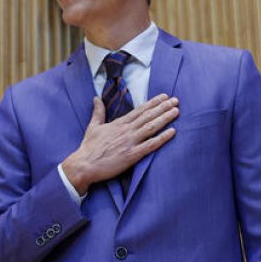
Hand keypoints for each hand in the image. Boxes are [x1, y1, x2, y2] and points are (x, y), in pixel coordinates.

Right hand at [61, 94, 178, 193]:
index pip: (139, 110)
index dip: (153, 103)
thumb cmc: (89, 147)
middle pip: (148, 116)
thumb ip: (98, 111)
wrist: (84, 165)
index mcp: (118, 123)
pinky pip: (150, 145)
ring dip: (165, 118)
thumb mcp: (93, 126)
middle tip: (176, 100)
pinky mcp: (132, 155)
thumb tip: (96, 98)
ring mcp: (130, 142)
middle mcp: (126, 130)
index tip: (164, 96)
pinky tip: (173, 132)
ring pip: (151, 127)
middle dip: (163, 107)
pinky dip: (162, 138)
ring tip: (176, 111)